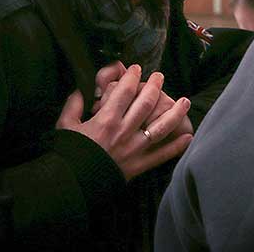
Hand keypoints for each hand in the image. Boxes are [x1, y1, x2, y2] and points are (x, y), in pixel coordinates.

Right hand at [57, 64, 192, 180]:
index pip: (124, 91)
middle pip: (145, 104)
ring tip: (184, 101)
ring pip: (160, 127)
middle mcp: (123, 131)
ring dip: (175, 113)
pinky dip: (176, 147)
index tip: (136, 69)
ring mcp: (134, 149)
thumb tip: (81, 89)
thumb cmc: (69, 153)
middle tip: (160, 76)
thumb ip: (74, 104)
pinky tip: (188, 136)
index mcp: (106, 119)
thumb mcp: (65, 124)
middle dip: (155, 87)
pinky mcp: (139, 166)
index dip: (132, 77)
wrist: (72, 184)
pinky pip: (161, 155)